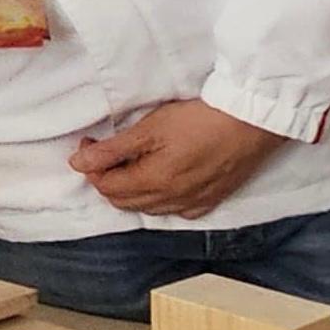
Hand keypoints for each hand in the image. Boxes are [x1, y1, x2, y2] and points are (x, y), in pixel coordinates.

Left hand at [68, 99, 282, 218]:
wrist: (252, 122)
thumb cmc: (201, 119)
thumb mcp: (150, 129)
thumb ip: (112, 150)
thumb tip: (78, 163)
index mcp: (154, 183)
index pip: (106, 186)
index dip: (90, 166)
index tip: (89, 143)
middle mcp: (172, 201)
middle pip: (123, 200)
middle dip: (107, 178)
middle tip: (106, 151)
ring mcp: (194, 204)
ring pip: (148, 208)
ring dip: (132, 190)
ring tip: (132, 162)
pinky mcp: (212, 200)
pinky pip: (177, 210)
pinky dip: (161, 199)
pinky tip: (163, 181)